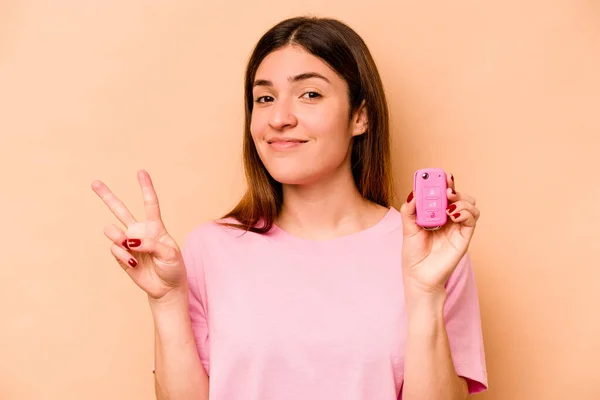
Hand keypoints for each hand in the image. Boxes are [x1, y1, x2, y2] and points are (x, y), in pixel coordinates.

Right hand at [91, 170, 185, 300]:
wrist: (166, 288)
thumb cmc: (173, 268)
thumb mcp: (170, 254)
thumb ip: (151, 244)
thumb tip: (129, 240)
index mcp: (155, 227)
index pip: (150, 204)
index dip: (146, 188)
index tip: (141, 172)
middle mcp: (139, 232)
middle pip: (121, 210)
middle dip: (107, 196)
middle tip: (94, 183)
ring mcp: (128, 244)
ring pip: (112, 230)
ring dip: (117, 236)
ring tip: (127, 244)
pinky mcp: (121, 256)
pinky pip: (115, 250)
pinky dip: (123, 256)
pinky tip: (133, 263)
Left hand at [399, 172, 479, 295]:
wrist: (419, 276)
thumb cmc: (414, 253)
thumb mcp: (408, 228)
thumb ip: (410, 211)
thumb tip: (413, 194)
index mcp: (435, 213)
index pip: (443, 193)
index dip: (444, 182)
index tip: (440, 174)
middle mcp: (449, 218)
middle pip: (459, 196)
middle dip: (453, 188)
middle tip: (445, 187)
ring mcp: (458, 227)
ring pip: (470, 204)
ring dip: (461, 199)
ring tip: (448, 204)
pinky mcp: (464, 237)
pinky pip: (472, 219)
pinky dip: (465, 212)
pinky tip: (452, 215)